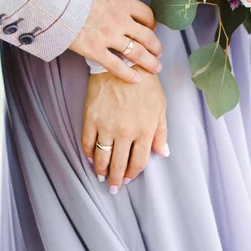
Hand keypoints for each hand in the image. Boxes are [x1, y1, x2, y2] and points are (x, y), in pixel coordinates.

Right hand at [69, 0, 162, 83]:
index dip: (152, 24)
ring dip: (149, 62)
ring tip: (155, 68)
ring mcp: (108, 36)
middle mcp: (120, 20)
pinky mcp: (93, 49)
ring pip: (136, 53)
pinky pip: (115, 65)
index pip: (146, 15)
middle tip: (158, 53)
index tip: (152, 29)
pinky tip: (136, 79)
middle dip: (155, 47)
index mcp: (122, 0)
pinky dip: (127, 74)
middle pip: (146, 37)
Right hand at [82, 67, 168, 192]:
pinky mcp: (91, 118)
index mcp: (144, 130)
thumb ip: (161, 132)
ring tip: (101, 176)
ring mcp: (106, 126)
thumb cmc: (145, 84)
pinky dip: (88, 154)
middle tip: (114, 187)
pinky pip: (87, 142)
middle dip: (116, 180)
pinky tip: (91, 159)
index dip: (134, 173)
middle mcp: (125, 132)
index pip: (139, 161)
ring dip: (101, 171)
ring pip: (102, 158)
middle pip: (119, 165)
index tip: (129, 178)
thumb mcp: (160, 107)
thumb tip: (163, 152)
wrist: (123, 63)